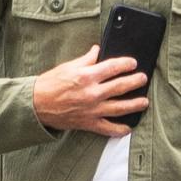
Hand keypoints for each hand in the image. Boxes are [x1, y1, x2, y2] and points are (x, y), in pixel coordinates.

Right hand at [32, 44, 149, 135]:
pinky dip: (120, 129)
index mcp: (86, 76)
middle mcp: (92, 93)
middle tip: (143, 79)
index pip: (112, 67)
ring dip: (134, 105)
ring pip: (120, 108)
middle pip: (120, 87)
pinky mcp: (89, 123)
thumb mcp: (68, 66)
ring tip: (144, 102)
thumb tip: (97, 51)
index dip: (126, 64)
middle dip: (135, 82)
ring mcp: (92, 110)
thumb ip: (86, 60)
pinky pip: (108, 128)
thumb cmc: (49, 84)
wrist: (36, 105)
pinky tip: (128, 127)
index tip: (133, 63)